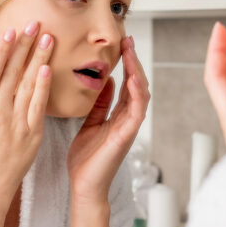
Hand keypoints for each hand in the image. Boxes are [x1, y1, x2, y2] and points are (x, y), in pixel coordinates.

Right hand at [0, 21, 53, 201]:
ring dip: (38, 59)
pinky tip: (48, 69)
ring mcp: (16, 123)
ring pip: (28, 85)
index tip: (10, 31)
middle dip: (24, 46)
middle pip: (12, 73)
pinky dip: (43, 87)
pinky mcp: (32, 134)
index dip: (2, 51)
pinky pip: (38, 106)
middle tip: (35, 23)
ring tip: (48, 38)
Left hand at [67, 36, 150, 204]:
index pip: (127, 84)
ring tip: (131, 53)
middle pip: (137, 84)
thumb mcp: (89, 124)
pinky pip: (136, 112)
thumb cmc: (85, 160)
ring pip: (141, 94)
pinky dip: (137, 94)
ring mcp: (129, 128)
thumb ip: (99, 104)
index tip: (123, 43)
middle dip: (134, 62)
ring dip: (137, 72)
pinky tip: (132, 79)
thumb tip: (105, 81)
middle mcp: (127, 120)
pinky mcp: (126, 137)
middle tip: (128, 40)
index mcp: (118, 116)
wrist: (84, 186)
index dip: (127, 63)